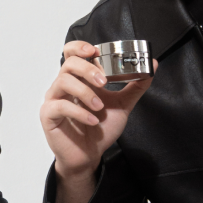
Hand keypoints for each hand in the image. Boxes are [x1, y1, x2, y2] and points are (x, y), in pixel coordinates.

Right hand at [40, 40, 155, 202]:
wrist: (90, 156)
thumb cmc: (100, 129)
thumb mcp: (122, 105)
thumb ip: (135, 86)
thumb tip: (153, 65)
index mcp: (79, 79)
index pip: (72, 53)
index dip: (80, 47)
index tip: (96, 52)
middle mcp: (64, 86)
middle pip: (68, 64)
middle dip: (87, 69)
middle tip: (104, 82)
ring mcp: (54, 100)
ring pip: (63, 82)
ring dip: (85, 93)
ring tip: (99, 107)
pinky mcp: (49, 115)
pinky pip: (60, 106)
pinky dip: (79, 112)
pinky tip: (92, 121)